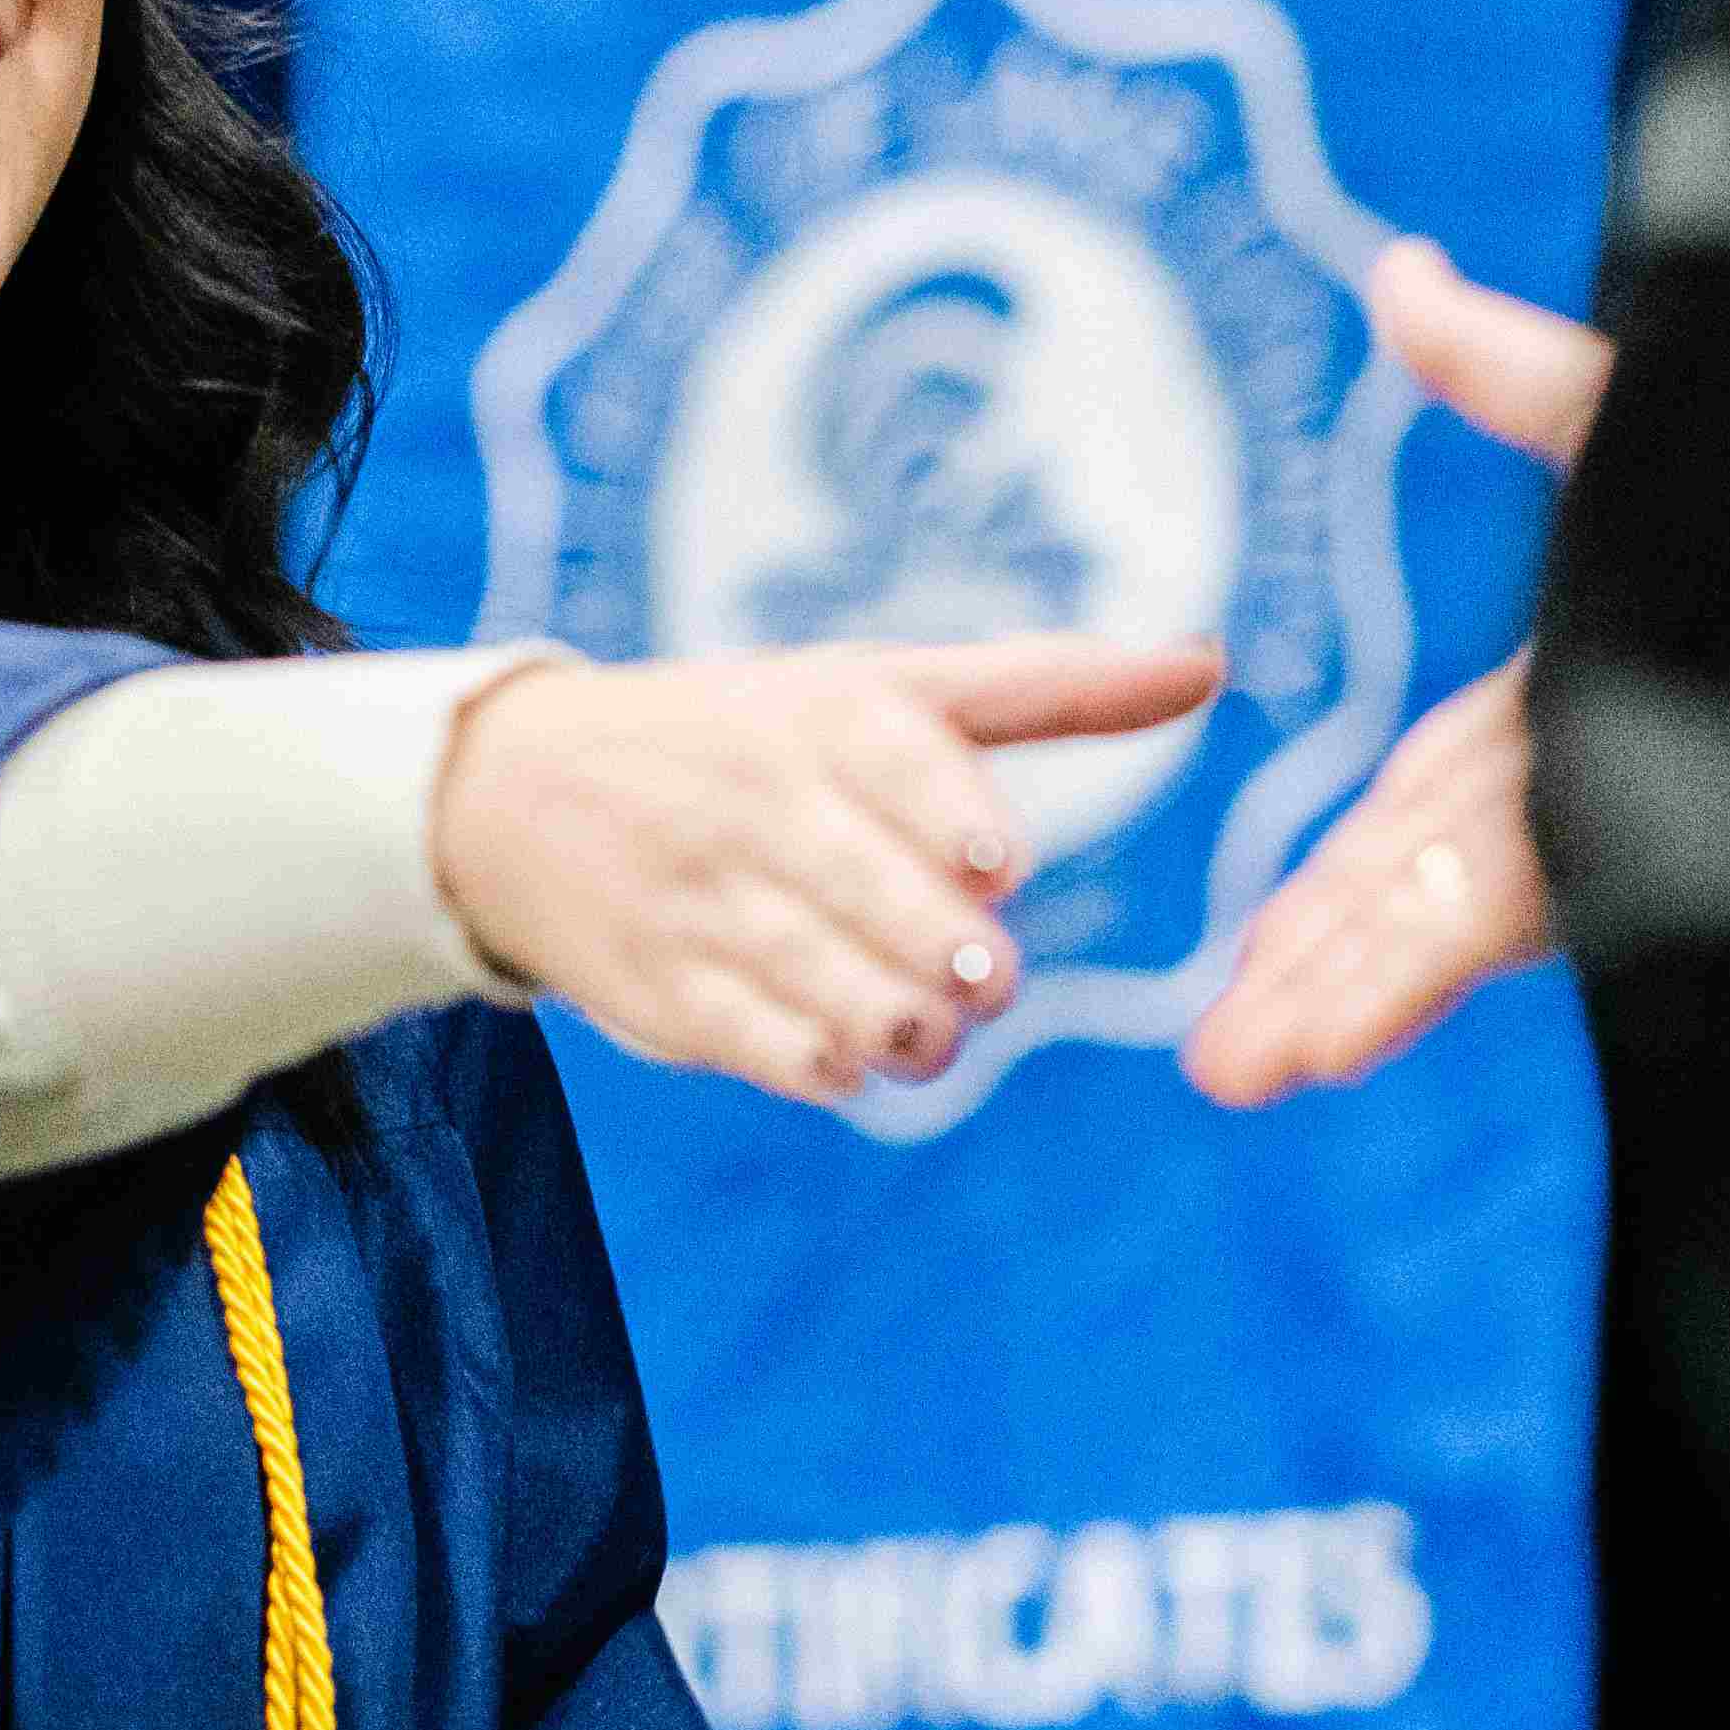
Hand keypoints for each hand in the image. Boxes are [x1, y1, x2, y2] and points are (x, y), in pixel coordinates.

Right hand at [436, 635, 1226, 1104]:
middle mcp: (761, 804)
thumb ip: (1047, 688)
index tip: (996, 870)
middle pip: (879, 898)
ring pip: (831, 987)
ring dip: (908, 1028)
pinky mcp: (668, 992)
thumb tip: (1209, 663)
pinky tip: (852, 1056)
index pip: (904, 765)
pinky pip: (764, 1049)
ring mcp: (707, 902)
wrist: (520, 792)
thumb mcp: (876, 686)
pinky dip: (824, 1066)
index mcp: (825, 717)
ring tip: (934, 1030)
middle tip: (987, 980)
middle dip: (952, 959)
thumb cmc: (746, 735)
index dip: (959, 826)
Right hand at [1181, 239, 1612, 1105]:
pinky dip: (1404, 977)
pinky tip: (1331, 1048)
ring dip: (1336, 994)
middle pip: (1422, 885)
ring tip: (1232, 1079)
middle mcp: (1600, 775)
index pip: (1429, 807)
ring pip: (1446, 916)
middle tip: (1221, 1069)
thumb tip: (1396, 271)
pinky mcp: (1673, 843)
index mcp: (1586, 696)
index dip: (1340, 886)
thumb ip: (1519, 372)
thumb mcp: (1649, 417)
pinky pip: (1503, 916)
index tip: (1253, 967)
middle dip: (1316, 969)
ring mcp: (1637, 814)